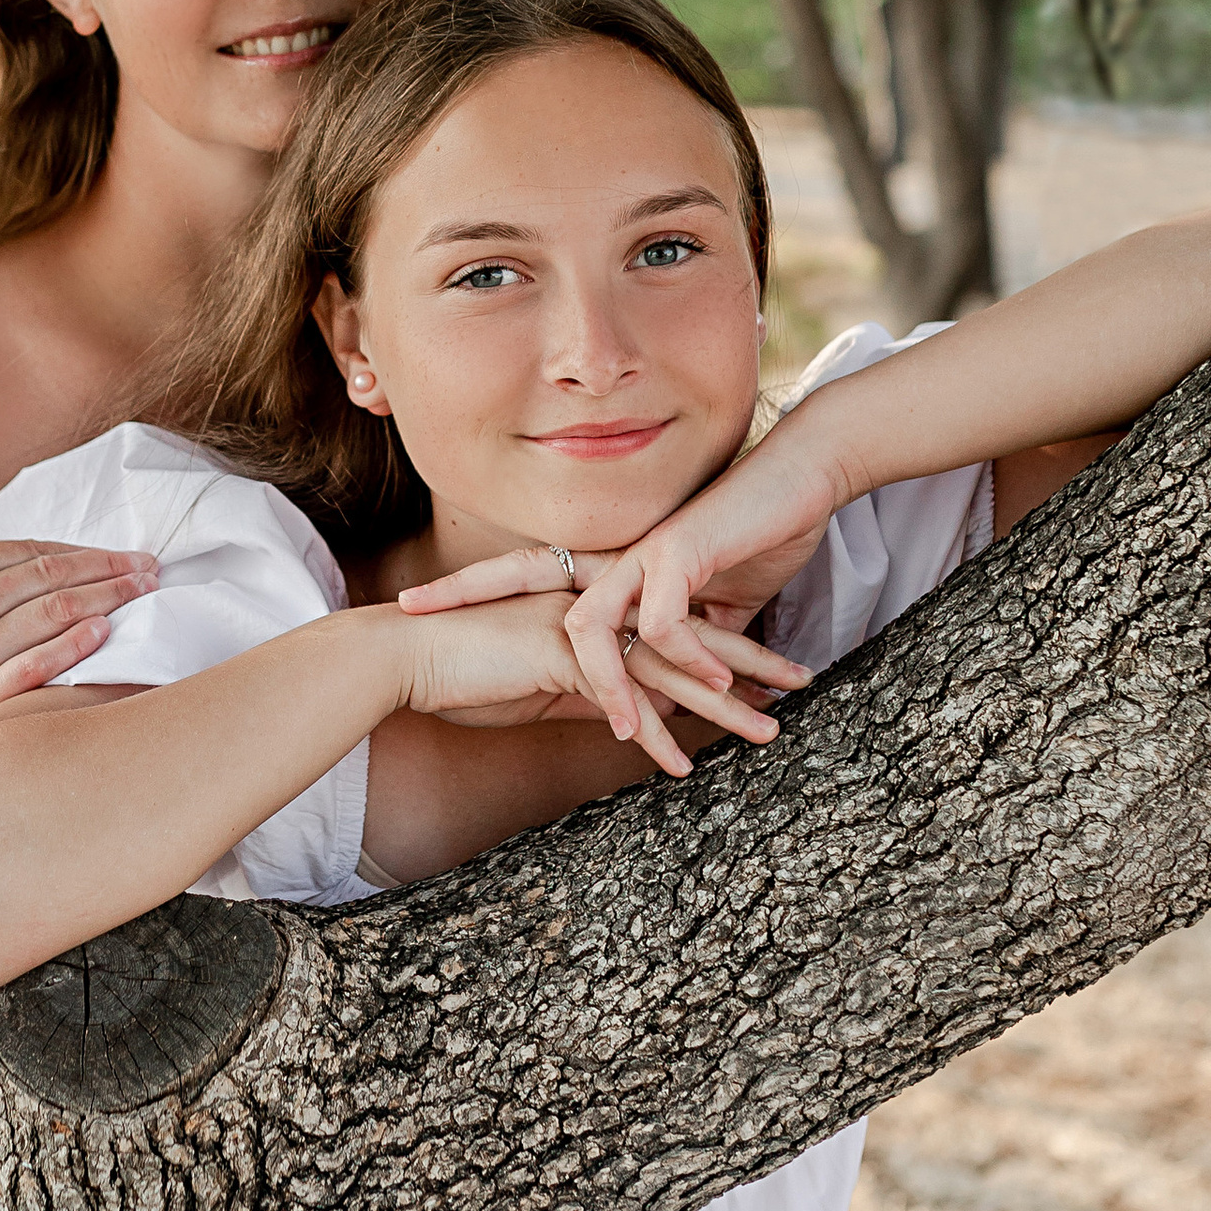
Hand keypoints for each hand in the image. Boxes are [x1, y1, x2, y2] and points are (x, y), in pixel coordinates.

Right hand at [0, 540, 159, 779]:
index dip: (86, 551)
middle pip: (52, 575)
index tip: (123, 556)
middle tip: (152, 570)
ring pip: (55, 612)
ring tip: (145, 596)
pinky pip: (36, 665)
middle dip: (111, 570)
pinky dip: (75, 645)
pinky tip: (107, 634)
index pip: (31, 551)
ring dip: (109, 600)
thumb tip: (40, 584)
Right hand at [391, 592, 782, 781]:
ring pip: (667, 665)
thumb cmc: (463, 674)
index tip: (772, 669)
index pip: (675, 627)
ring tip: (767, 731)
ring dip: (720, 702)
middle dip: (749, 663)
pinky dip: (650, 732)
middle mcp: (596, 606)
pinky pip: (618, 698)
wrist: (402, 658)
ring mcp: (581, 624)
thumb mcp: (545, 686)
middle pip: (687, 635)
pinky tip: (680, 764)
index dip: (727, 648)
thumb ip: (598, 692)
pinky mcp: (559, 651)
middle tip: (803, 682)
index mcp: (597, 608)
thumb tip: (645, 717)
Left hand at [398, 445, 829, 733]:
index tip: (415, 601)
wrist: (801, 480)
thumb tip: (672, 680)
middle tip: (409, 612)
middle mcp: (616, 555)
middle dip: (467, 594)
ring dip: (606, 684)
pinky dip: (679, 659)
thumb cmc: (755, 534)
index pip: (524, 572)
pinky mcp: (684, 556)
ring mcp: (646, 554)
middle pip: (524, 573)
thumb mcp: (709, 603)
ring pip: (592, 620)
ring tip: (622, 730)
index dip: (470, 586)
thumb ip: (679, 639)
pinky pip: (663, 622)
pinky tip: (708, 687)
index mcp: (611, 565)